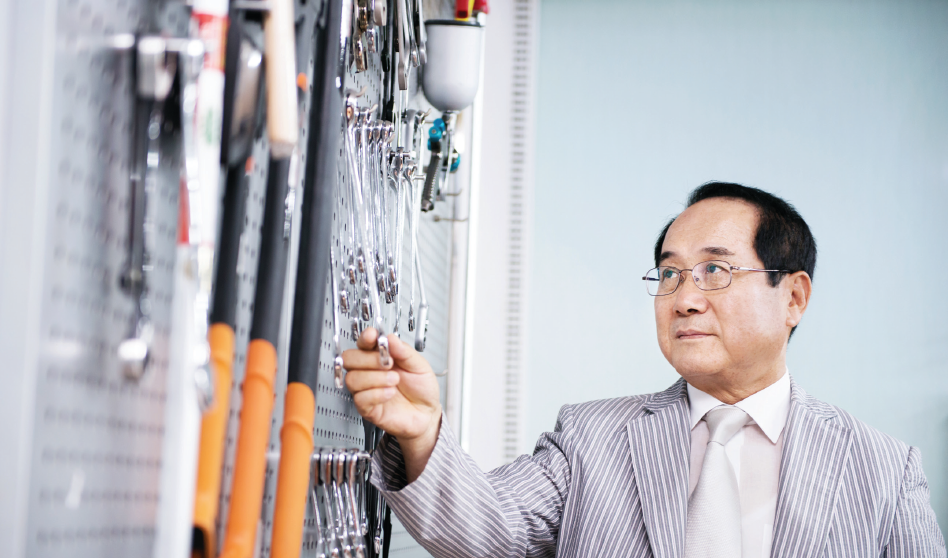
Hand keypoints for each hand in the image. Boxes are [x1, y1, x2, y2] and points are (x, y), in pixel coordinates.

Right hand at [344, 328, 440, 481]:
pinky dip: (376, 394)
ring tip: (394, 380)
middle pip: (349, 359)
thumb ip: (404, 351)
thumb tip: (390, 338)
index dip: (364, 338)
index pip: (363, 343)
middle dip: (368, 359)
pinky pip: (360, 398)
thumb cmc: (421, 389)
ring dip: (375, 378)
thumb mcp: (419, 366)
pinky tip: (390, 393)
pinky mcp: (367, 408)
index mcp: (380, 357)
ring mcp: (367, 390)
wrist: (427, 414)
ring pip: (352, 379)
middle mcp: (370, 372)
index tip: (372, 336)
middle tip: (388, 363)